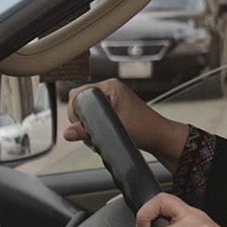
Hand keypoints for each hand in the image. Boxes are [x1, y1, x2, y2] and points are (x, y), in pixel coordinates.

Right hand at [65, 79, 190, 167]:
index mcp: (109, 87)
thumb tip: (67, 133)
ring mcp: (111, 101)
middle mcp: (109, 91)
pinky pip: (94, 119)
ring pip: (86, 114)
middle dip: (81, 122)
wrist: (160, 138)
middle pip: (80, 104)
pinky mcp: (113, 112)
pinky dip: (95, 130)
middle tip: (91, 134)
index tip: (80, 126)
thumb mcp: (113, 130)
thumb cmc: (145, 130)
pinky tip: (103, 139)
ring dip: (88, 129)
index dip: (75, 111)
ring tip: (100, 138)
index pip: (78, 94)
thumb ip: (86, 132)